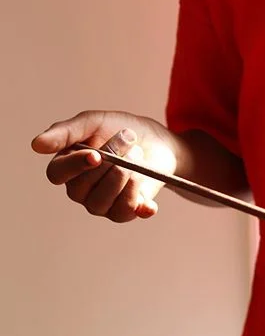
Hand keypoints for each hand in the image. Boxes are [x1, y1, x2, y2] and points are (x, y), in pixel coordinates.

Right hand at [31, 110, 177, 222]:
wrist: (156, 140)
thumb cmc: (119, 129)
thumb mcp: (94, 122)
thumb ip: (67, 132)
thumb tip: (36, 145)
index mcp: (67, 165)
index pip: (57, 174)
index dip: (75, 165)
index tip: (95, 154)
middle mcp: (80, 189)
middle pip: (81, 188)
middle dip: (110, 161)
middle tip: (129, 138)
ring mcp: (101, 203)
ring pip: (101, 202)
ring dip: (124, 176)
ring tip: (138, 155)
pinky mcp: (123, 211)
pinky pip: (124, 213)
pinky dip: (138, 204)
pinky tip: (147, 201)